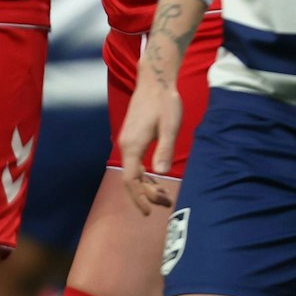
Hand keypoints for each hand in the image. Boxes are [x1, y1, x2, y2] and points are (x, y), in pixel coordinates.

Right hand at [116, 76, 181, 214]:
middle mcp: (126, 145)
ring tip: (164, 195)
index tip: (148, 213)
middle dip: (146, 194)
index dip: (138, 198)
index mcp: (132, 146)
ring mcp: (127, 141)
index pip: (131, 179)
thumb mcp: (169, 127)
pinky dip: (145, 175)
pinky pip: (135, 163)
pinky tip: (156, 178)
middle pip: (131, 178)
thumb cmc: (164, 103)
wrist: (155, 82)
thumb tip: (161, 172)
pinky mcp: (132, 137)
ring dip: (146, 185)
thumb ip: (164, 149)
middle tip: (167, 203)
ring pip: (133, 171)